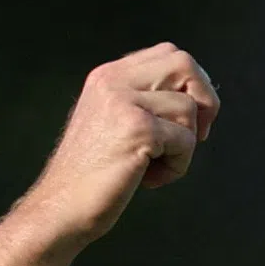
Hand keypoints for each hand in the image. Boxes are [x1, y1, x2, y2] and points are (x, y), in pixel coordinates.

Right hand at [24, 43, 219, 241]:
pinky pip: (186, 141)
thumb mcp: (109, 125)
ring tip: (153, 168)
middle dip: (204, 101)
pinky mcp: (138, 129)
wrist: (60, 210)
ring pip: (188, 108)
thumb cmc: (88, 179)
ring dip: (183, 146)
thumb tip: (195, 98)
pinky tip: (149, 181)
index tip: (189, 120)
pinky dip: (177, 167)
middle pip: (184, 64)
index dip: (191, 83)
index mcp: (106, 77)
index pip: (168, 55)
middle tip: (197, 137)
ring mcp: (124, 102)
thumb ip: (139, 103)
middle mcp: (113, 81)